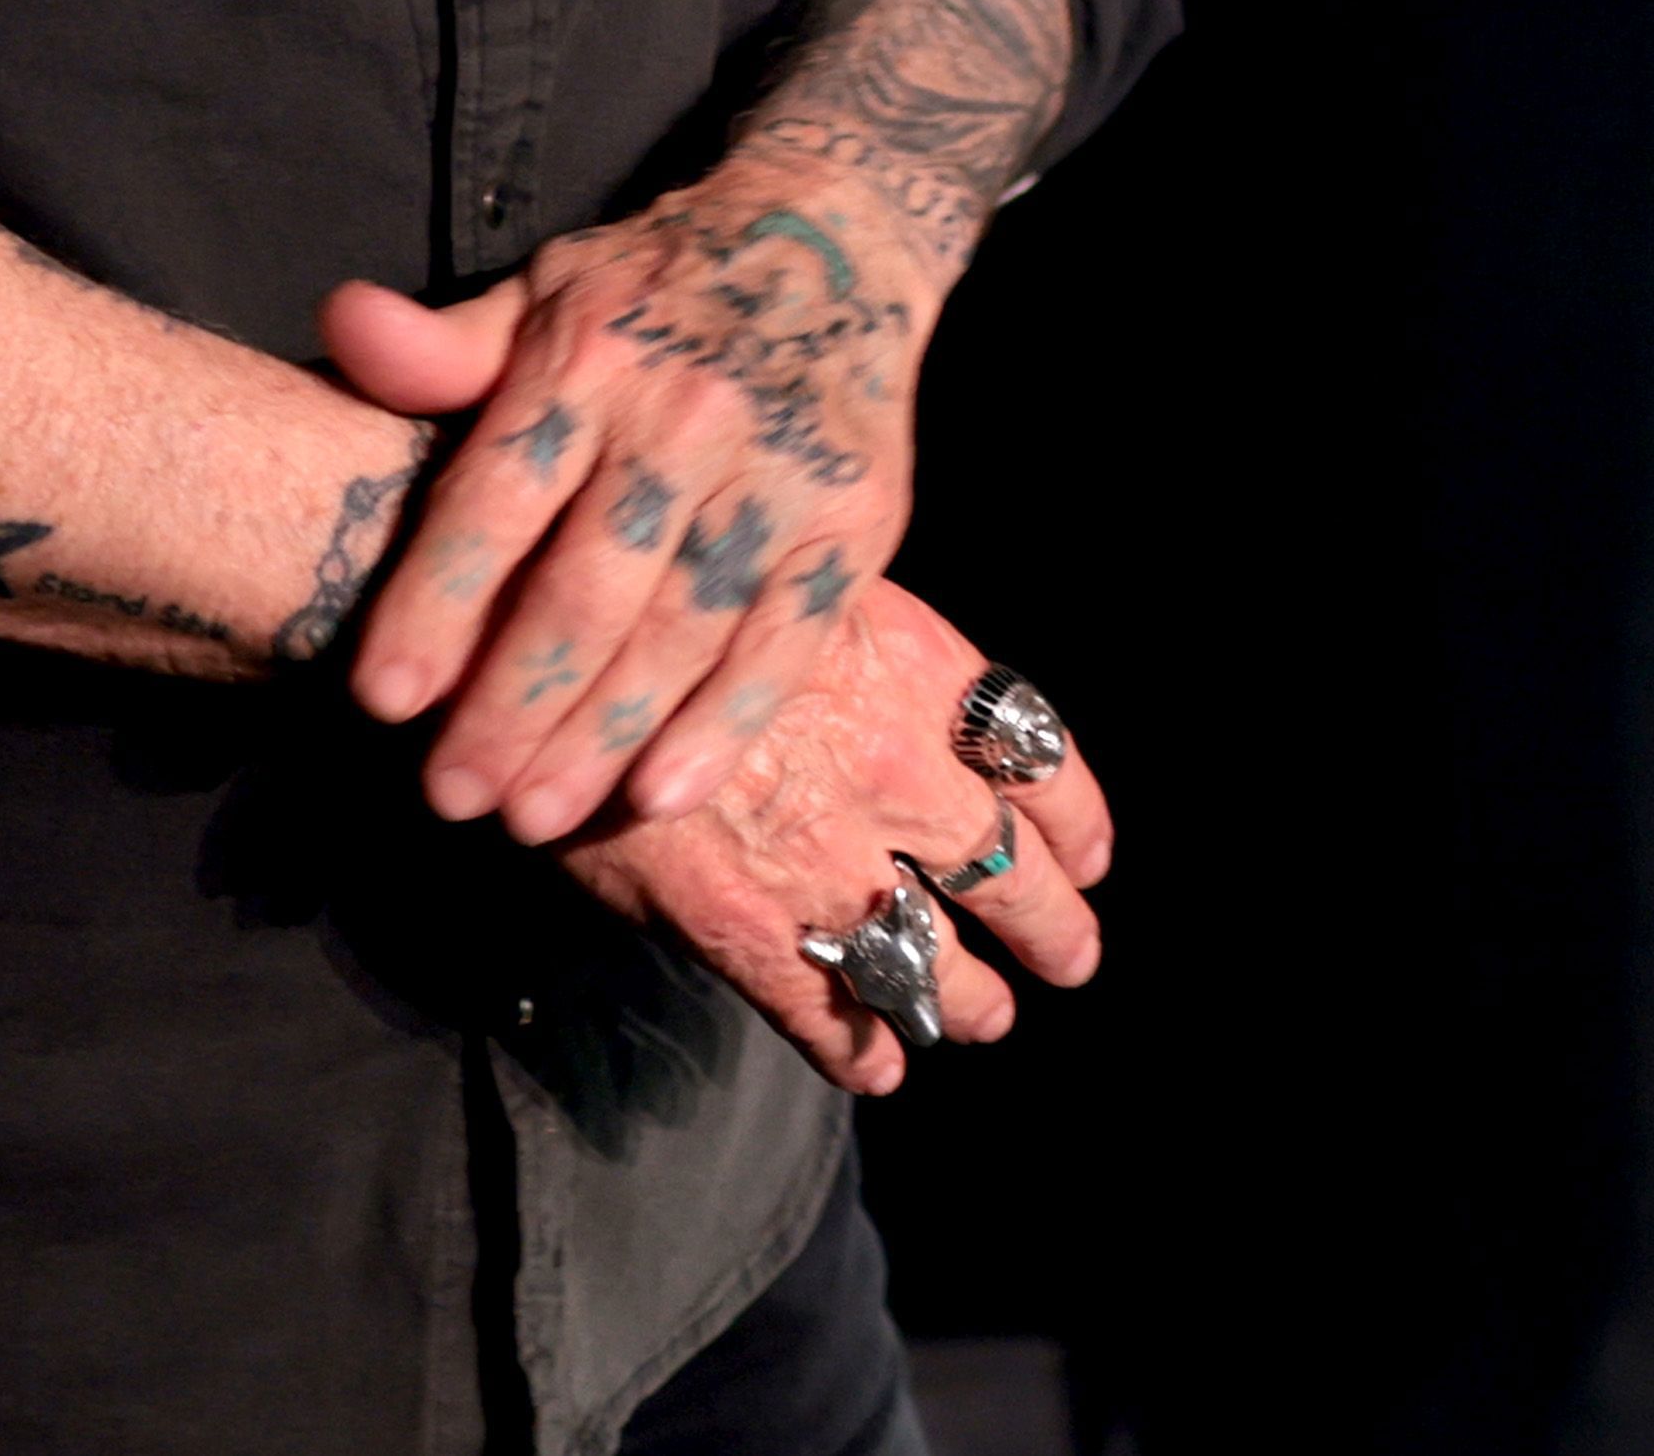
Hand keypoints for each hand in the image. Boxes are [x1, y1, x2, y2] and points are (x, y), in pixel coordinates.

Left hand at [324, 183, 929, 842]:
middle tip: (453, 794)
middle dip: (512, 705)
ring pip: (679, 630)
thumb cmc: (656, 288)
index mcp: (591, 360)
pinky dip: (725, 723)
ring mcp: (777, 476)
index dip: (436, 604)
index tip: (382, 701)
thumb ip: (441, 347)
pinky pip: (785, 642)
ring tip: (534, 814)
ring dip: (601, 735)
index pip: (496, 499)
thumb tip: (342, 324)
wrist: (837, 235)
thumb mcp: (542, 294)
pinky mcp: (853, 524)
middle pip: (587, 587)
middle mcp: (686, 419)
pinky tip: (661, 792)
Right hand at [557, 575, 1121, 1094]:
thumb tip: (908, 709)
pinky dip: (857, 1050)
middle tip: (1073, 958)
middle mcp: (893, 768)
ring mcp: (823, 858)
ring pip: (928, 957)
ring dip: (964, 998)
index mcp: (920, 673)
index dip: (1075, 817)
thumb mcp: (800, 584)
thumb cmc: (677, 589)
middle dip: (1050, 924)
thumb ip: (867, 657)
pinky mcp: (743, 929)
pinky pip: (823, 1011)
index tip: (1092, 856)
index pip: (1038, 757)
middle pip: (1007, 868)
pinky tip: (876, 1070)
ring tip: (985, 1018)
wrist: (561, 640)